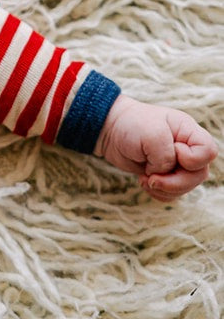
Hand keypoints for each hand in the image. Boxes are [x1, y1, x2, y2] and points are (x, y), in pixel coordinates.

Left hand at [95, 94, 217, 201]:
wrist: (109, 130)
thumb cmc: (130, 124)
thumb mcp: (151, 134)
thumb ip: (166, 156)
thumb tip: (165, 174)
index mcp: (188, 131)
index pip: (208, 151)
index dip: (192, 158)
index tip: (172, 150)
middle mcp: (187, 147)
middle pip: (199, 175)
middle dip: (175, 181)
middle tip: (151, 177)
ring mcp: (177, 163)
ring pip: (186, 188)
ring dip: (165, 188)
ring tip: (145, 178)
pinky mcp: (165, 174)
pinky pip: (172, 194)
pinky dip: (159, 193)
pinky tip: (144, 181)